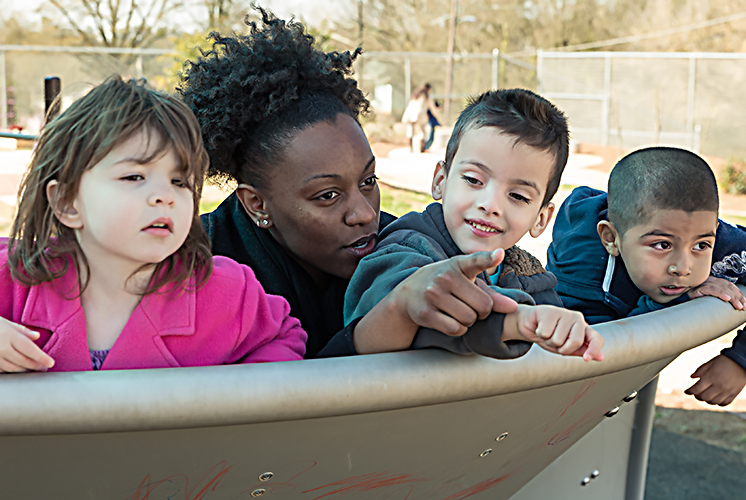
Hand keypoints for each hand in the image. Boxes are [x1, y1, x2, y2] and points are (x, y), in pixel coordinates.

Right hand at [0, 317, 54, 372]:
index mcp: (9, 336)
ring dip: (25, 371)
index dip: (41, 357)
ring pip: (12, 368)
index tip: (51, 363)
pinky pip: (2, 370)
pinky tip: (18, 371)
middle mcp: (1, 347)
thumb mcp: (6, 323)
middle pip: (23, 360)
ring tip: (33, 371)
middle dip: (36, 366)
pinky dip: (12, 371)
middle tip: (45, 368)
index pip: (29, 349)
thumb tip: (37, 337)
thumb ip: (22, 331)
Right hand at [353, 249, 518, 352]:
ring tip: (458, 312)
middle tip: (470, 306)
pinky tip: (450, 320)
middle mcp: (445, 277)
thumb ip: (491, 295)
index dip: (489, 258)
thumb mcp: (466, 282)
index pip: (476, 260)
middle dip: (481, 311)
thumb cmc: (445, 286)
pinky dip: (458, 329)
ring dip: (469, 322)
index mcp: (458, 265)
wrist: (408, 293)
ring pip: (469, 319)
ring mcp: (433, 294)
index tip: (499, 254)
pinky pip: (455, 329)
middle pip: (483, 306)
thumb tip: (513, 308)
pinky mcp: (425, 313)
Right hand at [504, 305, 603, 361]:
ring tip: (546, 333)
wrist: (530, 325)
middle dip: (561, 348)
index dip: (594, 350)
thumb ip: (582, 351)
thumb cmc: (550, 336)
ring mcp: (564, 313)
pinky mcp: (550, 311)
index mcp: (584, 328)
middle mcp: (577, 318)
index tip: (586, 359)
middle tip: (555, 342)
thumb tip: (601, 358)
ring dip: (548, 341)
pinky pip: (545, 333)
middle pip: (575, 342)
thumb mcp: (566, 347)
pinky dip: (539, 334)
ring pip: (557, 339)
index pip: (596, 338)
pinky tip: (539, 327)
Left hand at [685, 354, 745, 405]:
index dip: (689, 391)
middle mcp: (718, 386)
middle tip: (695, 393)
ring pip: (713, 402)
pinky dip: (717, 403)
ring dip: (706, 400)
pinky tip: (715, 399)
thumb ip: (700, 370)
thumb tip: (691, 377)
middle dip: (697, 396)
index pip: (696, 389)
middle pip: (703, 397)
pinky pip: (724, 403)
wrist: (742, 362)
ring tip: (704, 396)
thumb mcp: (710, 362)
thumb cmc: (725, 361)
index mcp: (711, 377)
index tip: (686, 391)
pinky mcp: (734, 394)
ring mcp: (727, 391)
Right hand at [688, 276, 745, 309]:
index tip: (744, 303)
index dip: (738, 293)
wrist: (675, 300)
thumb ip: (715, 298)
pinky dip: (720, 294)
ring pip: (722, 288)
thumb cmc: (691, 301)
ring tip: (738, 306)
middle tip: (743, 307)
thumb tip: (728, 304)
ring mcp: (702, 284)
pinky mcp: (697, 289)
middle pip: (727, 286)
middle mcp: (708, 280)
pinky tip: (726, 299)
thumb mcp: (706, 298)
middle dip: (738, 297)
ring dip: (732, 297)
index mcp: (711, 281)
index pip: (728, 284)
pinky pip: (711, 289)